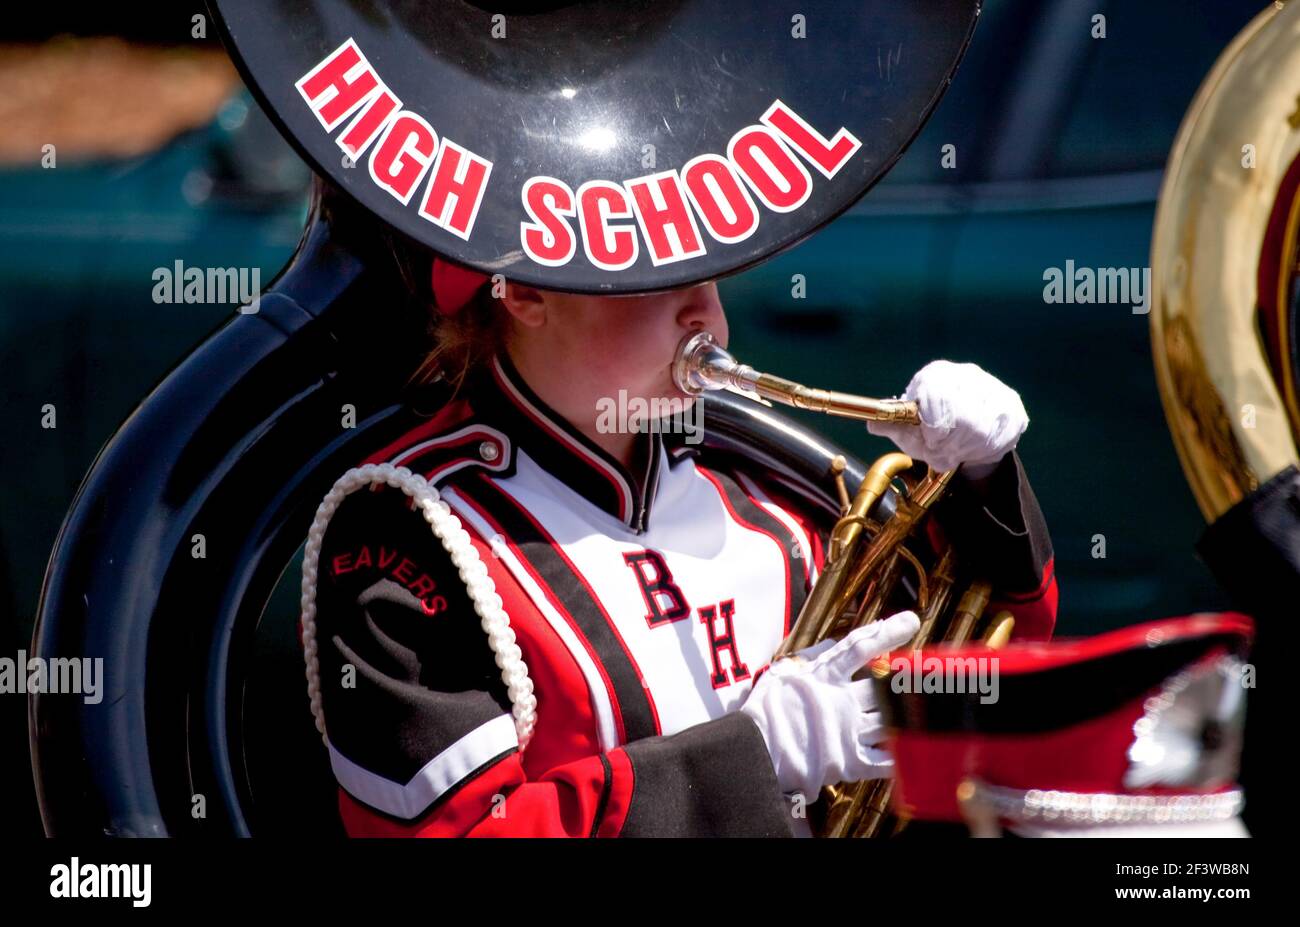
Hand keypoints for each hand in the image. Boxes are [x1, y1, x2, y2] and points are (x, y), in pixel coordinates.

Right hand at [740, 610, 919, 797]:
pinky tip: (913, 748)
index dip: (887, 633)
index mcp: (824, 676)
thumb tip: (831, 644)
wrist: (753, 752)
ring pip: (889, 718)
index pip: (861, 647)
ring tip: (925, 709)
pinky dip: (900, 755)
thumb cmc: (762, 712)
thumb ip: (810, 658)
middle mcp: (841, 700)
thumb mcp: (780, 674)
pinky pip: (884, 760)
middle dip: (903, 682)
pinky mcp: (849, 761)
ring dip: (905, 714)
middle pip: (883, 686)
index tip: (911, 621)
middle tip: (925, 677)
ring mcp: (847, 730)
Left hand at [866, 360, 1027, 475]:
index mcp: (935, 375)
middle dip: (949, 441)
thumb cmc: (933, 430)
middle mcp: (965, 373)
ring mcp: (992, 387)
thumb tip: (872, 424)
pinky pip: (1000, 432)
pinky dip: (986, 448)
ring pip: (980, 425)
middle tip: (943, 451)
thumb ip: (890, 426)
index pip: (934, 393)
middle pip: (959, 412)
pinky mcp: (1011, 405)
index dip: (932, 425)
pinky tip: (977, 447)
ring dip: (965, 448)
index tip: (931, 441)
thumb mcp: (907, 430)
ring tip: (957, 451)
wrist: (972, 434)